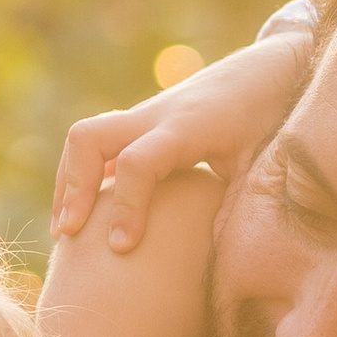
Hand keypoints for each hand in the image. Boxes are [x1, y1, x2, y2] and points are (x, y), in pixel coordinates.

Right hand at [50, 23, 312, 253]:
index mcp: (188, 127)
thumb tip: (222, 266)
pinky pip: (97, 143)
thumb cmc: (272, 121)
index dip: (125, 207)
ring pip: (84, 137)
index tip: (120, 249)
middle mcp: (157, 115)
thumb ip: (239, 206)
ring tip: (64, 233)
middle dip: (72, 187)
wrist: (270, 70)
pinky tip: (84, 215)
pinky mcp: (141, 121)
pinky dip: (81, 175)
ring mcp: (144, 115)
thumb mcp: (263, 166)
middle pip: (89, 138)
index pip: (139, 163)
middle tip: (69, 236)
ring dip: (68, 181)